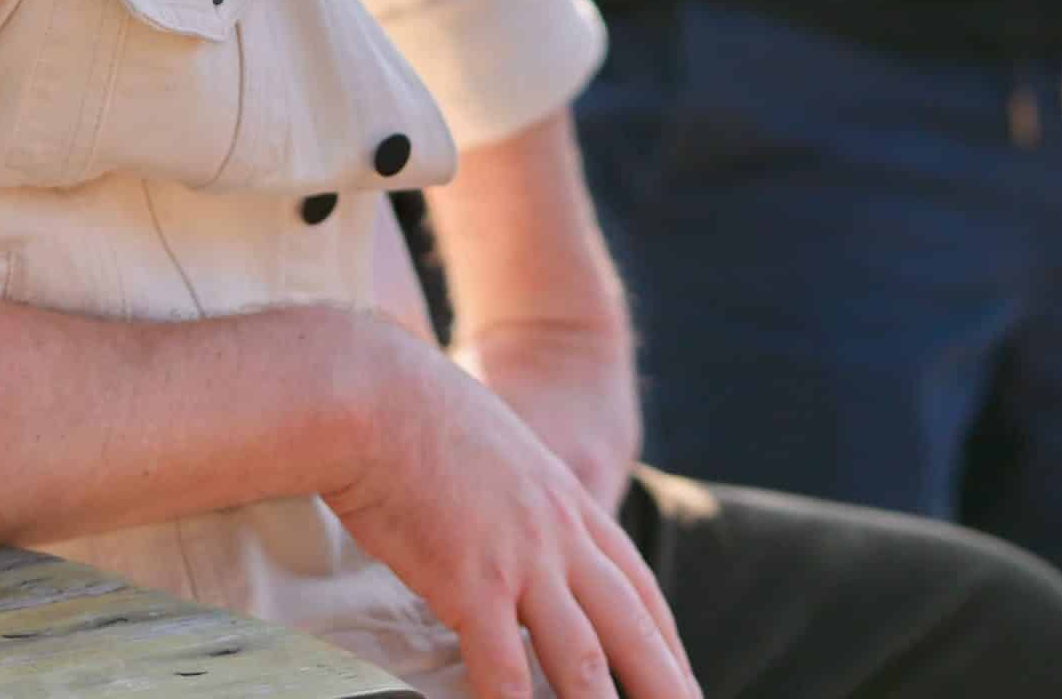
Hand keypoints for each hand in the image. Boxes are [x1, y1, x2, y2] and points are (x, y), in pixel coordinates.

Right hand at [326, 317, 696, 698]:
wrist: (376, 391)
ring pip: (583, 660)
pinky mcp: (472, 579)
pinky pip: (503, 670)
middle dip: (666, 685)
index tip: (684, 679)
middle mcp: (557, 531)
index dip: (665, 638)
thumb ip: (515, 497)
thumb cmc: (414, 414)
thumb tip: (502, 529)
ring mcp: (521, 557)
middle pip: (632, 625)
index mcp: (564, 500)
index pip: (635, 581)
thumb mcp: (493, 449)